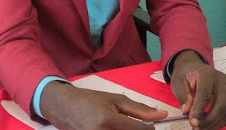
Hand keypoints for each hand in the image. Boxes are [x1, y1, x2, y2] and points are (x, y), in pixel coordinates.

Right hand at [40, 81, 168, 129]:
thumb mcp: (115, 100)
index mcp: (108, 120)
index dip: (148, 129)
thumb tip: (162, 115)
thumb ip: (140, 110)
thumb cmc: (89, 100)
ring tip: (118, 125)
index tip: (149, 127)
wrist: (63, 106)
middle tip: (129, 125)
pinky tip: (113, 129)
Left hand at [170, 50, 225, 129]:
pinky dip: (218, 123)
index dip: (199, 109)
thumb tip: (186, 111)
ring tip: (199, 128)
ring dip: (213, 123)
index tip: (192, 121)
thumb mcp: (178, 82)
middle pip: (221, 104)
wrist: (194, 69)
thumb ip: (183, 95)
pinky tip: (207, 124)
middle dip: (209, 120)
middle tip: (196, 127)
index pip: (205, 93)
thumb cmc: (185, 75)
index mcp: (207, 73)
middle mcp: (221, 81)